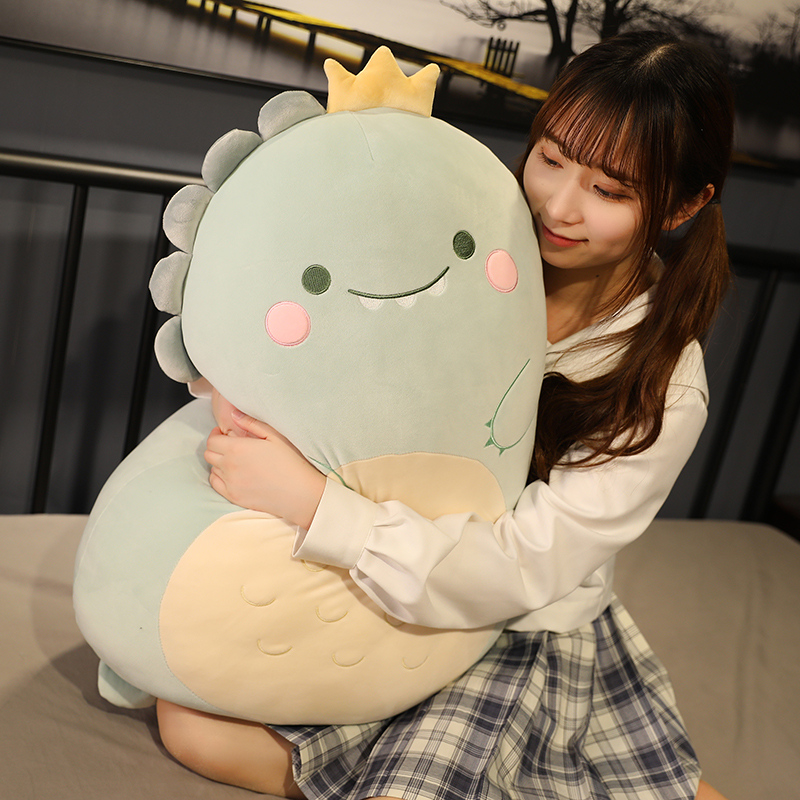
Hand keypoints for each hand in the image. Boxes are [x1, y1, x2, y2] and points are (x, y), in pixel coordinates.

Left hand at [204, 412, 325, 529]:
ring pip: (212, 469)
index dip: (216, 435)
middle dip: (216, 447)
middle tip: (229, 446)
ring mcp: (230, 483)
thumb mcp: (274, 436)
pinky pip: (216, 484)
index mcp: (237, 448)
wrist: (298, 492)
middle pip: (209, 454)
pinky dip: (219, 477)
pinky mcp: (234, 496)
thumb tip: (234, 414)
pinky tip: (232, 474)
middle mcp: (229, 466)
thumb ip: (251, 423)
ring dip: (219, 462)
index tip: (224, 433)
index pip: (212, 440)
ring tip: (234, 460)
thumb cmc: (289, 461)